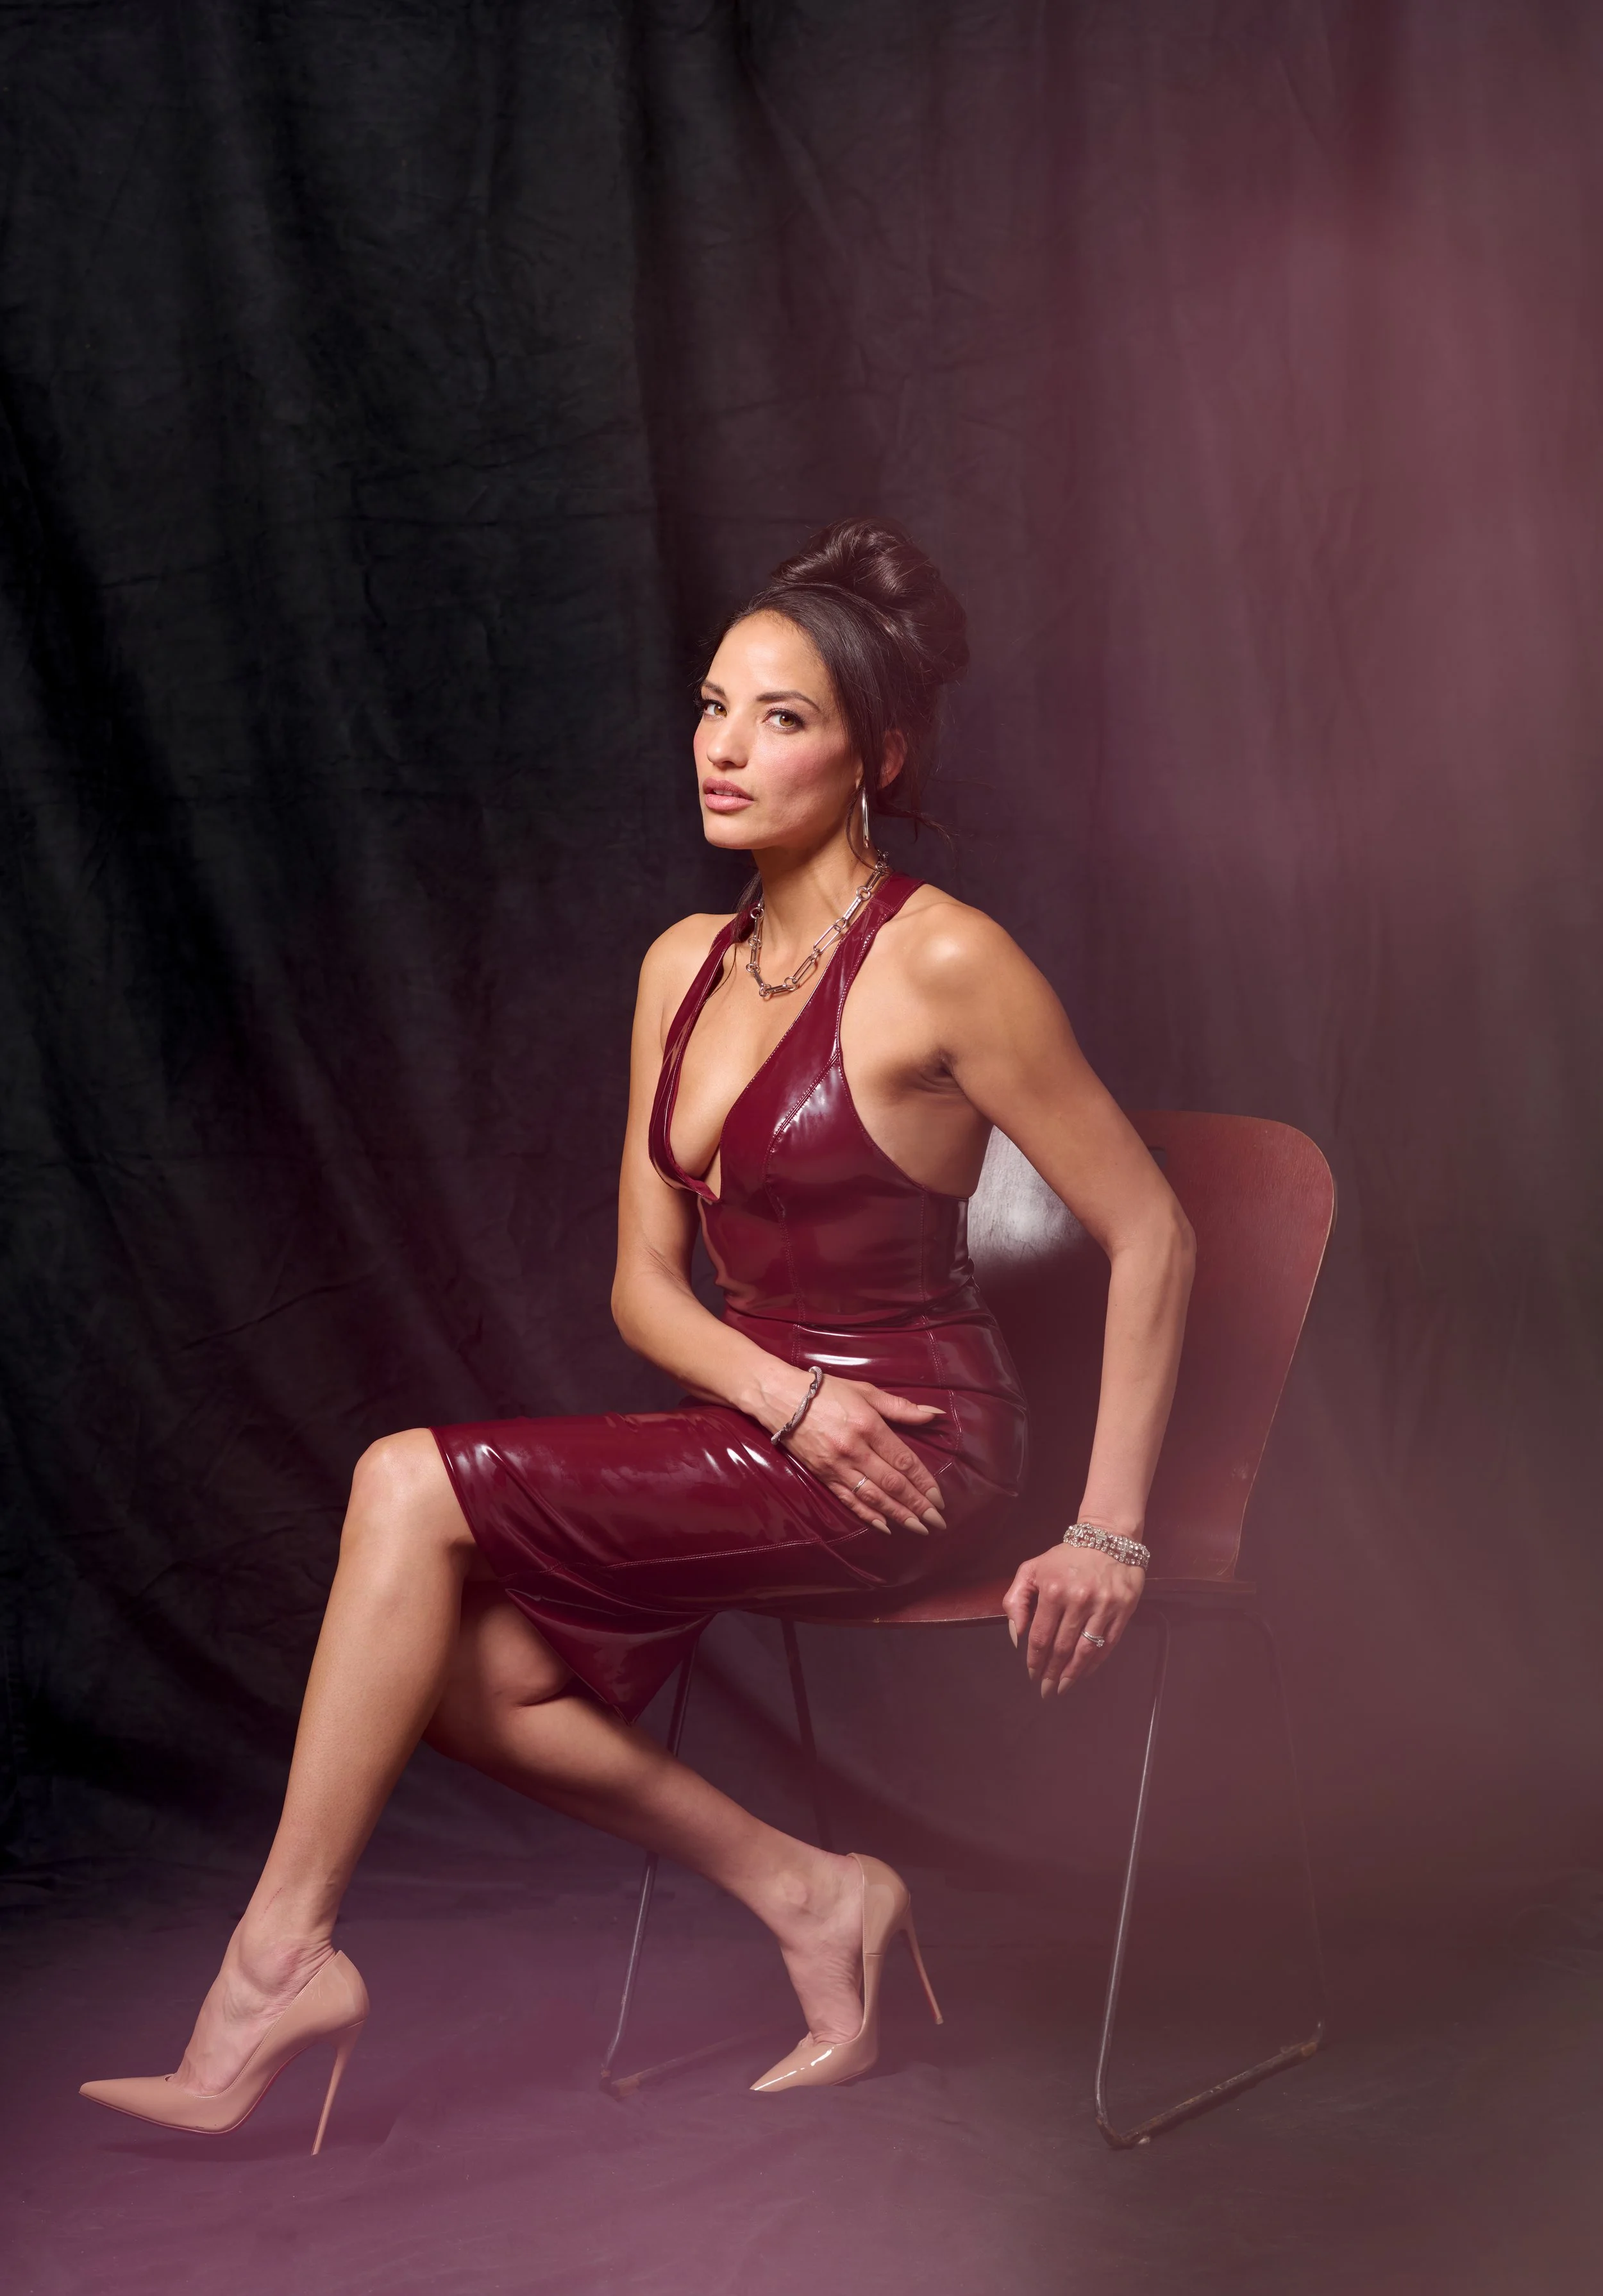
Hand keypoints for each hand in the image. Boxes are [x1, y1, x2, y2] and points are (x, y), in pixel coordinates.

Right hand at [777, 1375, 946, 1534]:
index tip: (939, 1498)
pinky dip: (867, 1515)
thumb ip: (901, 1407)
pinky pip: (848, 1500)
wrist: (778, 1397)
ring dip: (898, 1515)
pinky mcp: (822, 1475)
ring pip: (873, 1496)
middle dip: (917, 1505)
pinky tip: (885, 1527)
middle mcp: (854, 1450)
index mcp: (868, 1426)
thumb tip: (934, 1414)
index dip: (924, 1482)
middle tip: (937, 1522)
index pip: (904, 1460)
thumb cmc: (825, 1390)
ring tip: (919, 1528)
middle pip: (892, 1483)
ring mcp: (836, 1465)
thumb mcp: (866, 1391)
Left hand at [1002, 1542, 1143, 1697]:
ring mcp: (1104, 1606)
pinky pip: (1108, 1644)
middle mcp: (1079, 1599)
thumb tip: (1017, 1635)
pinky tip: (1085, 1672)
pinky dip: (1095, 1663)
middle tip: (1046, 1689)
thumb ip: (1015, 1601)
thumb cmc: (1065, 1557)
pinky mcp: (1123, 1609)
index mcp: (1053, 1590)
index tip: (1031, 1674)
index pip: (1040, 1636)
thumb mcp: (1031, 1570)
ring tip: (1064, 1687)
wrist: (1107, 1538)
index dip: (1034, 1660)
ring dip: (1073, 1674)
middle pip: (1062, 1647)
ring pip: (1086, 1650)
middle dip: (1052, 1672)